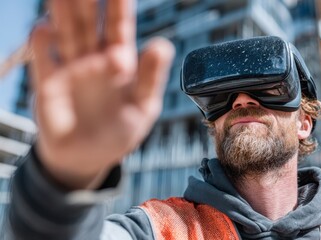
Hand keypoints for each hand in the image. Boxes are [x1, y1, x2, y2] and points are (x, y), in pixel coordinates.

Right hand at [30, 0, 174, 188]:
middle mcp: (93, 57)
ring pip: (65, 32)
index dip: (118, 5)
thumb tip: (163, 45)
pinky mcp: (48, 84)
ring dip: (62, 11)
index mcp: (120, 59)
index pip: (118, 26)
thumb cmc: (121, 131)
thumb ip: (150, 77)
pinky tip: (44, 30)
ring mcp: (70, 68)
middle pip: (88, 21)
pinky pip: (43, 59)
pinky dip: (42, 44)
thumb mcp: (143, 106)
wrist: (89, 157)